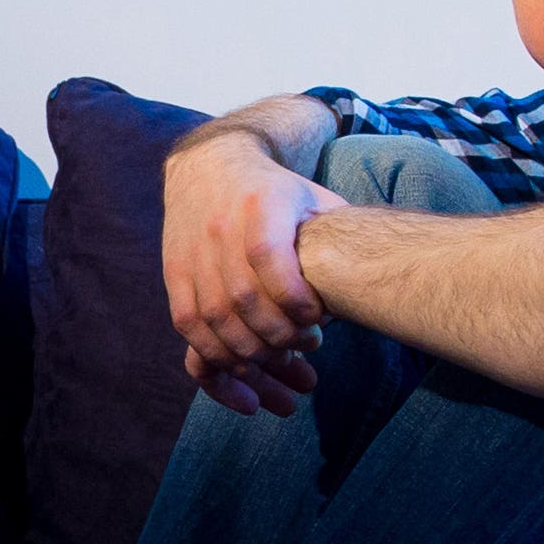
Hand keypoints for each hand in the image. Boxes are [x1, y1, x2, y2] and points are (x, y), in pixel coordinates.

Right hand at [162, 130, 347, 415]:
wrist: (212, 165)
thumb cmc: (281, 192)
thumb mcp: (316, 200)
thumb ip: (340, 239)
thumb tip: (369, 288)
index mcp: (261, 203)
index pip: (267, 255)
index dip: (292, 296)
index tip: (318, 319)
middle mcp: (219, 228)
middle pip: (240, 297)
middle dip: (277, 335)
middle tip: (309, 347)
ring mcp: (192, 252)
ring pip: (212, 318)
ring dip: (249, 355)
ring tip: (284, 368)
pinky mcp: (174, 273)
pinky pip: (188, 324)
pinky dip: (215, 357)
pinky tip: (244, 378)